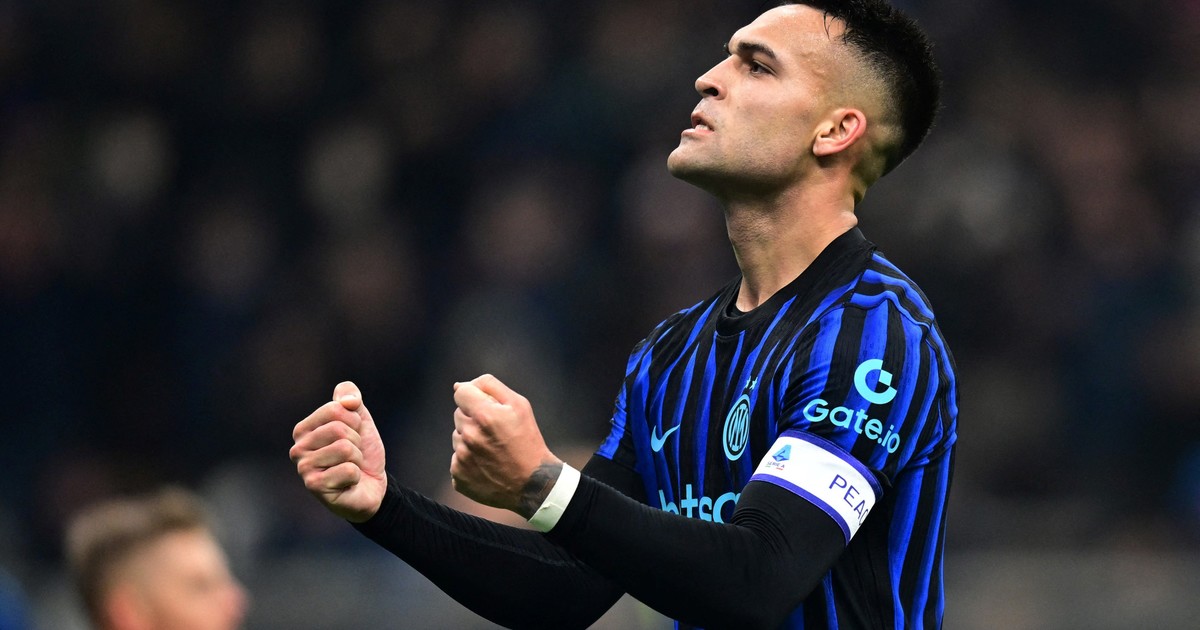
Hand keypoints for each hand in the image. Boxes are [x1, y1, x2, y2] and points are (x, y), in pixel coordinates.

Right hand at [290, 381, 386, 522]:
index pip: (335, 409)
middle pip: (339, 429)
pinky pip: (349, 470)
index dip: (354, 422)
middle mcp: (298, 449)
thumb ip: (351, 398)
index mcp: (303, 429)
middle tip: (352, 456)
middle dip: (356, 442)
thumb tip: (347, 400)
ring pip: (345, 449)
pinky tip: (348, 482)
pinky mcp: (314, 486)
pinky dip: (356, 475)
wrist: (372, 485)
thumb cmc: (361, 452)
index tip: (353, 436)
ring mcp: (303, 468)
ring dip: (357, 459)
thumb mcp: (360, 420)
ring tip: (350, 468)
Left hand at [451, 374, 561, 517]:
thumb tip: (458, 385)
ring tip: (492, 449)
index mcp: (485, 416)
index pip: (461, 392)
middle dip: (473, 418)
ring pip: (457, 437)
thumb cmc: (527, 440)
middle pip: (458, 414)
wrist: (532, 483)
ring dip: (470, 439)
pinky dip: (469, 459)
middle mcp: (470, 436)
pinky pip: (457, 458)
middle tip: (495, 432)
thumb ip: (490, 386)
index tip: (484, 406)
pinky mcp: (458, 475)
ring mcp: (462, 457)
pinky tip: (486, 464)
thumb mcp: (519, 405)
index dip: (473, 396)